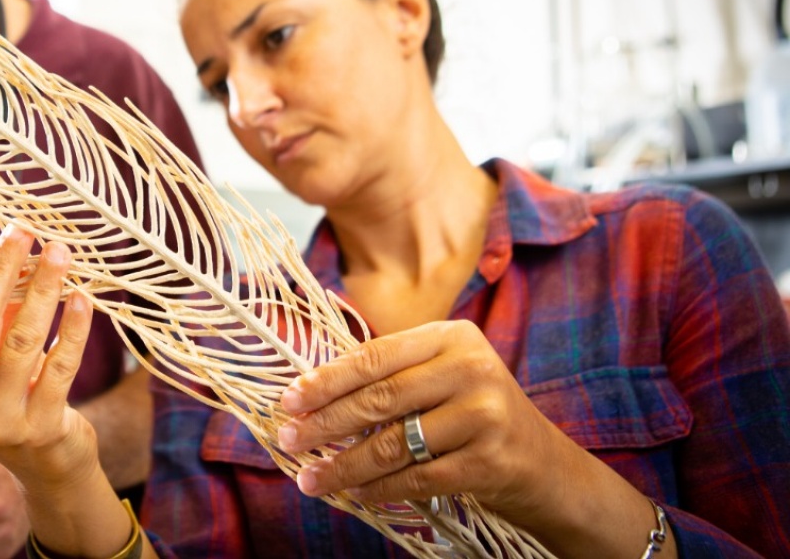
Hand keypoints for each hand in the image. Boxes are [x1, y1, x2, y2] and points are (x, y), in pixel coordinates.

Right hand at [0, 225, 100, 496]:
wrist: (44, 462)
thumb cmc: (7, 391)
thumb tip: (9, 253)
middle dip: (0, 269)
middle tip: (23, 232)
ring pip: (21, 339)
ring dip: (42, 288)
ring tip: (59, 253)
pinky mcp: (41, 427)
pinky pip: (60, 365)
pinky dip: (73, 328)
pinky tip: (82, 299)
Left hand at [277, 320, 580, 525]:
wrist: (545, 465)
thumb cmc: (474, 415)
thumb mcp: (442, 377)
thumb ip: (391, 375)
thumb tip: (310, 393)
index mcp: (451, 336)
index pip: (375, 356)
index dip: (327, 379)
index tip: (289, 399)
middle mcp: (471, 368)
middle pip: (380, 397)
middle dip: (326, 423)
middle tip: (288, 440)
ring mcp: (484, 414)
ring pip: (395, 443)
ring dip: (345, 465)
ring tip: (310, 479)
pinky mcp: (491, 460)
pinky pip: (419, 478)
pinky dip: (381, 489)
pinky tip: (355, 496)